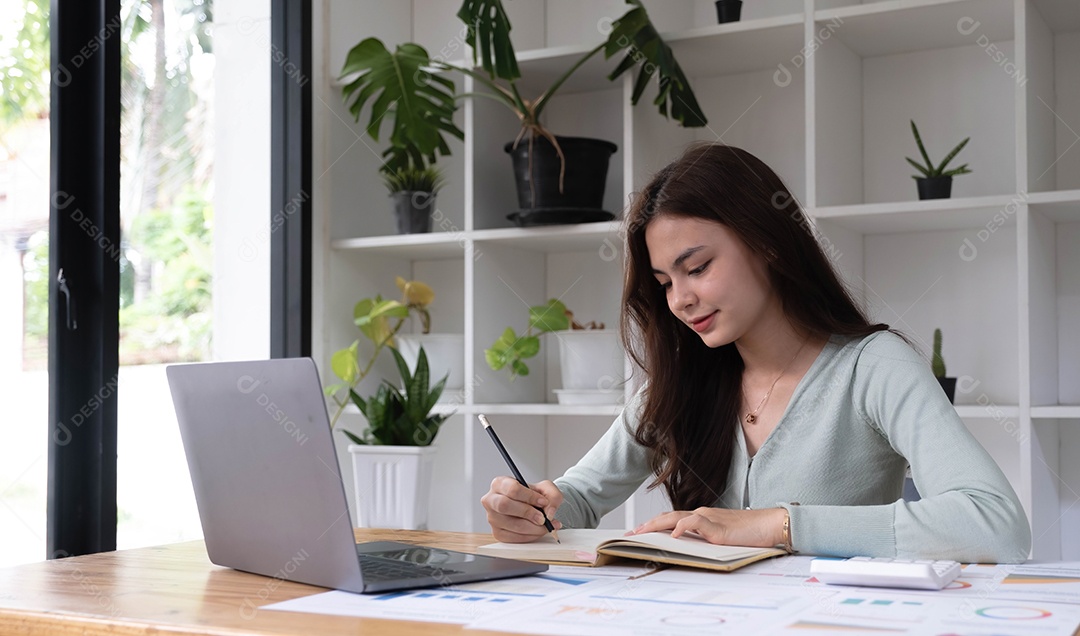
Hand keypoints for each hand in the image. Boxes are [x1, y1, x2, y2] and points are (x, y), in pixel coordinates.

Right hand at [481, 477, 563, 542]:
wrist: (532, 506)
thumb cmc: (534, 495)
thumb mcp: (546, 488)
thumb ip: (553, 496)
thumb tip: (549, 513)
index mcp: (500, 483)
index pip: (511, 489)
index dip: (529, 496)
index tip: (543, 502)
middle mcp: (491, 500)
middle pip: (505, 506)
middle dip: (528, 513)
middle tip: (542, 518)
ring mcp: (493, 518)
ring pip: (512, 525)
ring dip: (533, 528)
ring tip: (545, 525)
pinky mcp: (498, 533)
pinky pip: (514, 538)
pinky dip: (530, 536)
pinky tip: (537, 530)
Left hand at [628, 507, 785, 547]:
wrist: (770, 524)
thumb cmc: (750, 532)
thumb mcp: (722, 537)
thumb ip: (706, 538)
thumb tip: (689, 545)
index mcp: (702, 517)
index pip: (672, 518)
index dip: (654, 524)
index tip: (639, 532)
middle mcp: (702, 514)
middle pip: (668, 517)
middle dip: (647, 525)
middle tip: (631, 534)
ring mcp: (709, 519)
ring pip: (676, 517)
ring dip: (656, 525)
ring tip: (641, 532)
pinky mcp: (718, 527)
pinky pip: (695, 523)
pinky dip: (682, 527)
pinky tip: (673, 534)